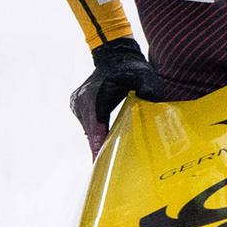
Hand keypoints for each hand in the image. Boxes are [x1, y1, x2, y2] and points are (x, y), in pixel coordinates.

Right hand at [70, 37, 161, 155]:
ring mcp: (77, 104)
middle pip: (91, 132)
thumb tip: (149, 95)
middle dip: (99, 149)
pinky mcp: (78, 106)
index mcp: (93, 96)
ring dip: (99, 141)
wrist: (115, 55)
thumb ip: (147, 85)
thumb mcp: (143, 74)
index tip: (98, 163)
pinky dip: (97, 133)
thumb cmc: (131, 68)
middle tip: (108, 171)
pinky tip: (106, 143)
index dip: (98, 145)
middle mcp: (81, 101)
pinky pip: (89, 125)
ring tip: (108, 161)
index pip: (96, 126)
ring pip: (89, 130)